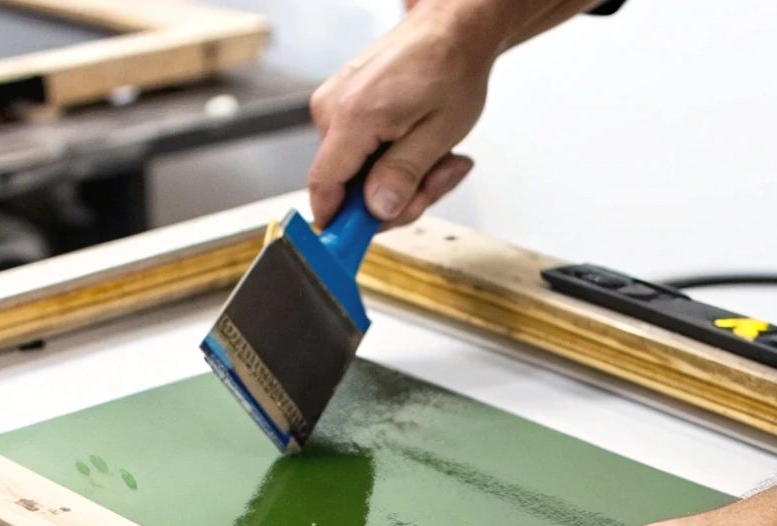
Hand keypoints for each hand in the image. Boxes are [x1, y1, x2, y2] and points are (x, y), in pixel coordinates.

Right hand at [307, 3, 500, 227]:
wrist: (452, 28)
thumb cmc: (451, 67)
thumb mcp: (438, 133)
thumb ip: (403, 175)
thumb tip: (376, 211)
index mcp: (352, 116)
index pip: (324, 188)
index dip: (340, 224)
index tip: (357, 245)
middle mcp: (332, 109)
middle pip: (347, 187)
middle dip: (396, 197)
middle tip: (439, 179)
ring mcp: (335, 106)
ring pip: (359, 174)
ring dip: (403, 178)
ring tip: (442, 157)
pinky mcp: (345, 106)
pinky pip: (362, 153)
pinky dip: (395, 159)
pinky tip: (423, 145)